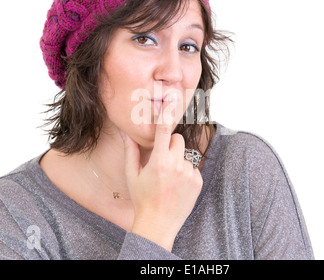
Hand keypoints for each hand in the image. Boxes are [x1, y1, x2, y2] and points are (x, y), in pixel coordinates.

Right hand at [120, 110, 202, 250]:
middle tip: (162, 160)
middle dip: (170, 145)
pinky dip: (186, 172)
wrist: (158, 224)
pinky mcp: (198, 182)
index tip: (171, 100)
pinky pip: (192, 167)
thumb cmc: (142, 199)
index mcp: (159, 161)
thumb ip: (130, 151)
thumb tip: (125, 133)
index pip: (165, 131)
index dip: (167, 114)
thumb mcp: (132, 175)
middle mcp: (176, 165)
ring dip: (178, 161)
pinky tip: (177, 186)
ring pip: (185, 155)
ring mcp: (189, 174)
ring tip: (169, 179)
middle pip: (178, 139)